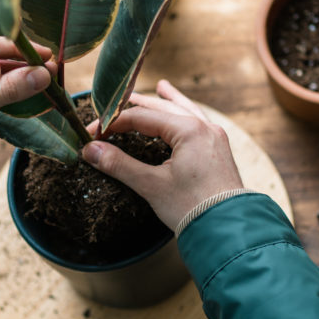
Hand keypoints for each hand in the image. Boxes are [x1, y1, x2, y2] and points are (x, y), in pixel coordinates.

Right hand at [81, 80, 243, 229]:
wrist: (228, 231)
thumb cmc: (192, 208)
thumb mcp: (152, 185)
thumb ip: (120, 165)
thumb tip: (90, 150)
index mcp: (189, 130)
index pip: (141, 118)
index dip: (113, 123)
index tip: (93, 134)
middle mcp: (204, 127)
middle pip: (163, 108)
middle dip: (138, 106)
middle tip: (115, 102)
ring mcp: (214, 138)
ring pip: (186, 111)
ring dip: (169, 102)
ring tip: (161, 87)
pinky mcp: (218, 150)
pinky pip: (199, 123)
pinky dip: (186, 115)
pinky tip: (185, 115)